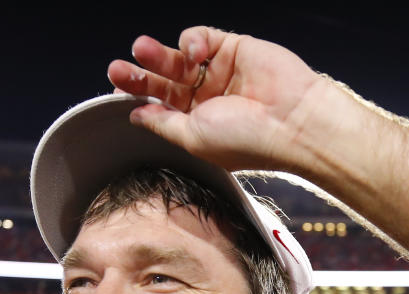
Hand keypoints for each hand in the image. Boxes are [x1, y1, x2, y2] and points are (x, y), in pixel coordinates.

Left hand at [107, 27, 327, 171]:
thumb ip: (163, 123)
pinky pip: (202, 39)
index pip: (159, 106)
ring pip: (178, 59)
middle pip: (163, 82)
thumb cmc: (246, 140)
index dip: (138, 96)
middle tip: (117, 69)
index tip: (116, 90)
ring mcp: (219, 74)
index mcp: (197, 125)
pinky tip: (196, 50)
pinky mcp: (233, 49)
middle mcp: (206, 100)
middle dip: (139, 75)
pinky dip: (192, 40)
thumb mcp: (193, 138)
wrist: (293, 122)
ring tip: (141, 50)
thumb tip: (135, 114)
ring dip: (157, 54)